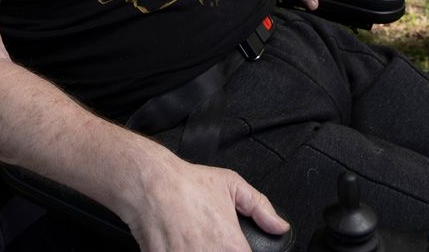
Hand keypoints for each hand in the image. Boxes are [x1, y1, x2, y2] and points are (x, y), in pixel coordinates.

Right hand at [123, 157, 289, 251]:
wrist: (149, 183)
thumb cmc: (186, 183)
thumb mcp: (231, 184)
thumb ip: (260, 207)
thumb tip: (279, 225)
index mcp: (231, 245)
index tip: (233, 248)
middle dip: (219, 251)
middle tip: (211, 243)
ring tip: (195, 243)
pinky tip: (180, 246)